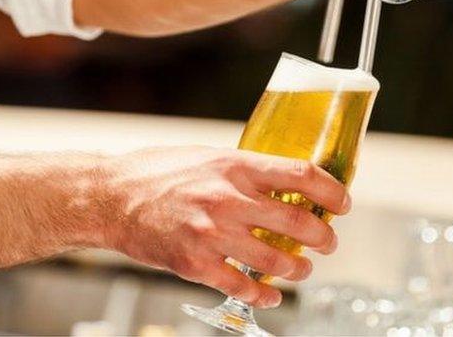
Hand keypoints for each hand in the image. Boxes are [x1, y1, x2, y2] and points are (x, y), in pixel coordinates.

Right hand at [97, 147, 349, 307]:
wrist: (109, 197)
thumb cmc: (156, 172)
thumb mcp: (208, 157)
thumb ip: (244, 171)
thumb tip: (282, 183)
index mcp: (235, 165)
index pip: (301, 175)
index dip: (332, 191)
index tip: (343, 203)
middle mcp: (228, 198)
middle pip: (297, 221)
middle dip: (323, 237)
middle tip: (327, 242)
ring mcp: (213, 233)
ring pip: (276, 260)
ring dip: (298, 269)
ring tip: (301, 269)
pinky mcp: (195, 263)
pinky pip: (242, 286)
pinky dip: (263, 294)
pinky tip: (270, 295)